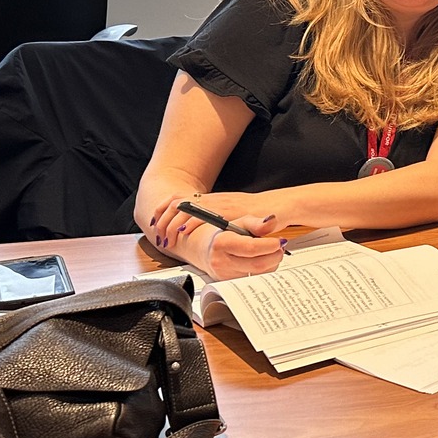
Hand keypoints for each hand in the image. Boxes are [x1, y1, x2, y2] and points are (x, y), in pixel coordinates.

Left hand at [144, 191, 280, 256]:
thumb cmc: (260, 214)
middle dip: (163, 219)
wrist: (282, 207)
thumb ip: (218, 220)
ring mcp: (220, 204)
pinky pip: (205, 215)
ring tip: (166, 237)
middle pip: (177, 204)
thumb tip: (202, 229)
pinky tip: (185, 232)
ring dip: (173, 223)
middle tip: (158, 235)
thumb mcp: (233, 216)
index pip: (179, 201)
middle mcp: (213, 199)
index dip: (164, 211)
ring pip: (187, 208)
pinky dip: (192, 223)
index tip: (155, 225)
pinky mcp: (228, 212)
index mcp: (212, 200)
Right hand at [199, 226, 287, 278]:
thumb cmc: (225, 234)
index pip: (251, 248)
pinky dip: (264, 271)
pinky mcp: (230, 285)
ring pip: (258, 275)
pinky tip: (263, 261)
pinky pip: (254, 280)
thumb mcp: (241, 222)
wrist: (207, 249)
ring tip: (271, 252)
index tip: (279, 241)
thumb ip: (258, 223)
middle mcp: (221, 262)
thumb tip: (272, 220)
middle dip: (275, 256)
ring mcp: (225, 276)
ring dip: (272, 264)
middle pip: (257, 265)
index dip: (270, 245)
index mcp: (222, 243)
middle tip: (280, 247)